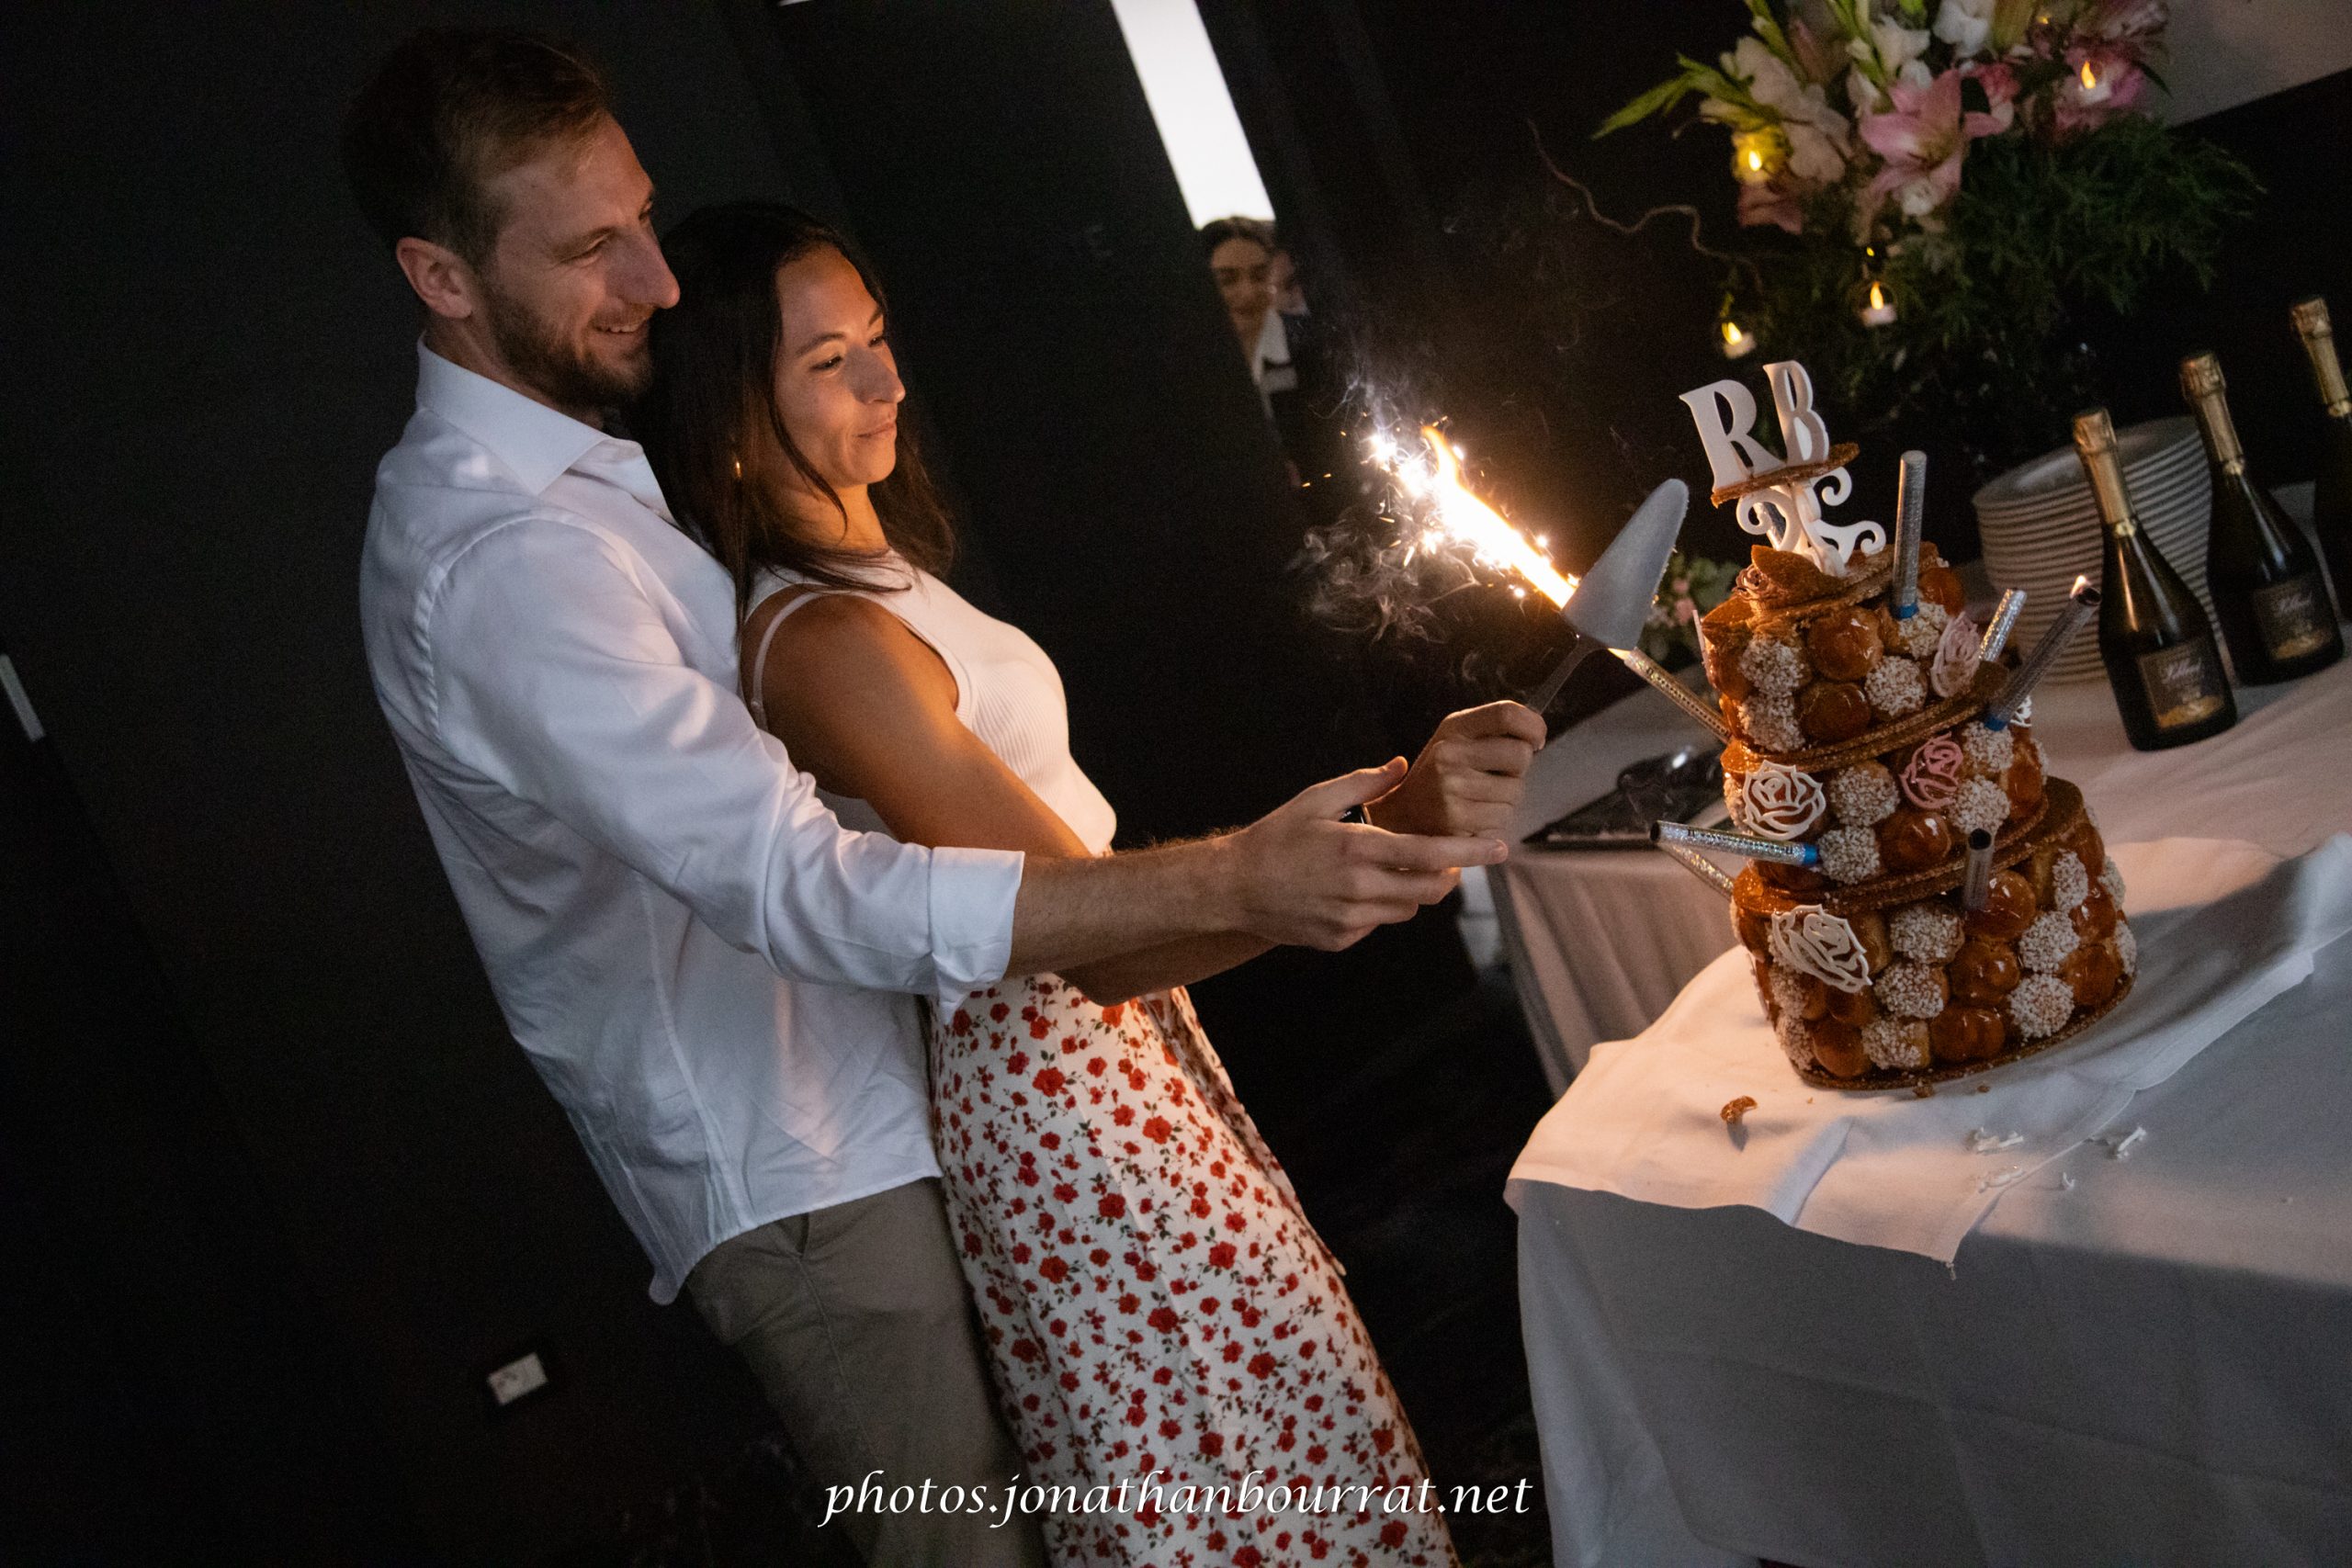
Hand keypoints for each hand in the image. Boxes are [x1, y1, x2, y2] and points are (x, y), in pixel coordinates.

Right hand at [1220, 759, 1506, 950]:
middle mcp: (1359, 888)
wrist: (1233, 888)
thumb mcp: (1316, 798)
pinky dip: (1381, 908)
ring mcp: (1350, 919)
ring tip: (1393, 870)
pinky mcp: (1340, 939)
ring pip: (1408, 909)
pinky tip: (1356, 891)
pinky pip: (1378, 924)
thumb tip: (1401, 766)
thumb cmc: (1275, 837)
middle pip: (1431, 889)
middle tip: (1450, 861)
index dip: (1471, 852)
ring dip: (1414, 891)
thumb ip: (1364, 783)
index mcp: (1358, 848)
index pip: (1432, 852)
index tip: (1500, 848)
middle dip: (1451, 876)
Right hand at [1366, 701, 1545, 837]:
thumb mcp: (1457, 742)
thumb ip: (1493, 733)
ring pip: (1516, 792)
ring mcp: (1452, 786)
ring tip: (1479, 799)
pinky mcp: (1456, 818)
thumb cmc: (1439, 777)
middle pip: (1520, 754)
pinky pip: (1503, 818)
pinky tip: (1473, 816)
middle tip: (1497, 777)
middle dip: (1518, 770)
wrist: (1402, 816)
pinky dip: (1495, 821)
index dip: (1533, 726)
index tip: (1536, 741)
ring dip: (1506, 799)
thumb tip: (1537, 735)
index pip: (1506, 713)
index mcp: (1454, 727)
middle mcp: (1450, 752)